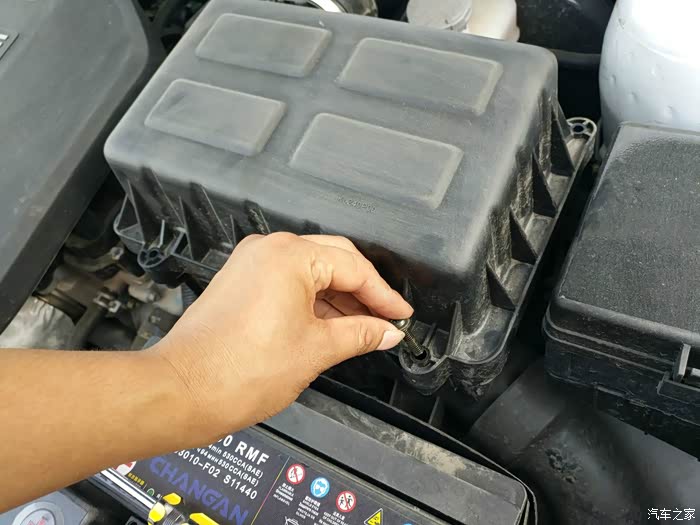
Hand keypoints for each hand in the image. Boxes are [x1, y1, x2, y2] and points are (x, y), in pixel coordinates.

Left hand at [153, 233, 412, 442]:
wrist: (183, 391)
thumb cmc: (236, 371)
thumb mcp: (316, 350)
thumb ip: (360, 334)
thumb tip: (384, 331)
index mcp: (290, 257)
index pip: (354, 268)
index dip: (383, 296)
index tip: (399, 315)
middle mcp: (268, 251)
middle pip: (334, 261)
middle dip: (364, 292)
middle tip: (386, 319)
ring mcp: (250, 265)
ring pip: (311, 272)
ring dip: (339, 299)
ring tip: (362, 328)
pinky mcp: (240, 283)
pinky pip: (288, 282)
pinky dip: (313, 302)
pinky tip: (330, 325)